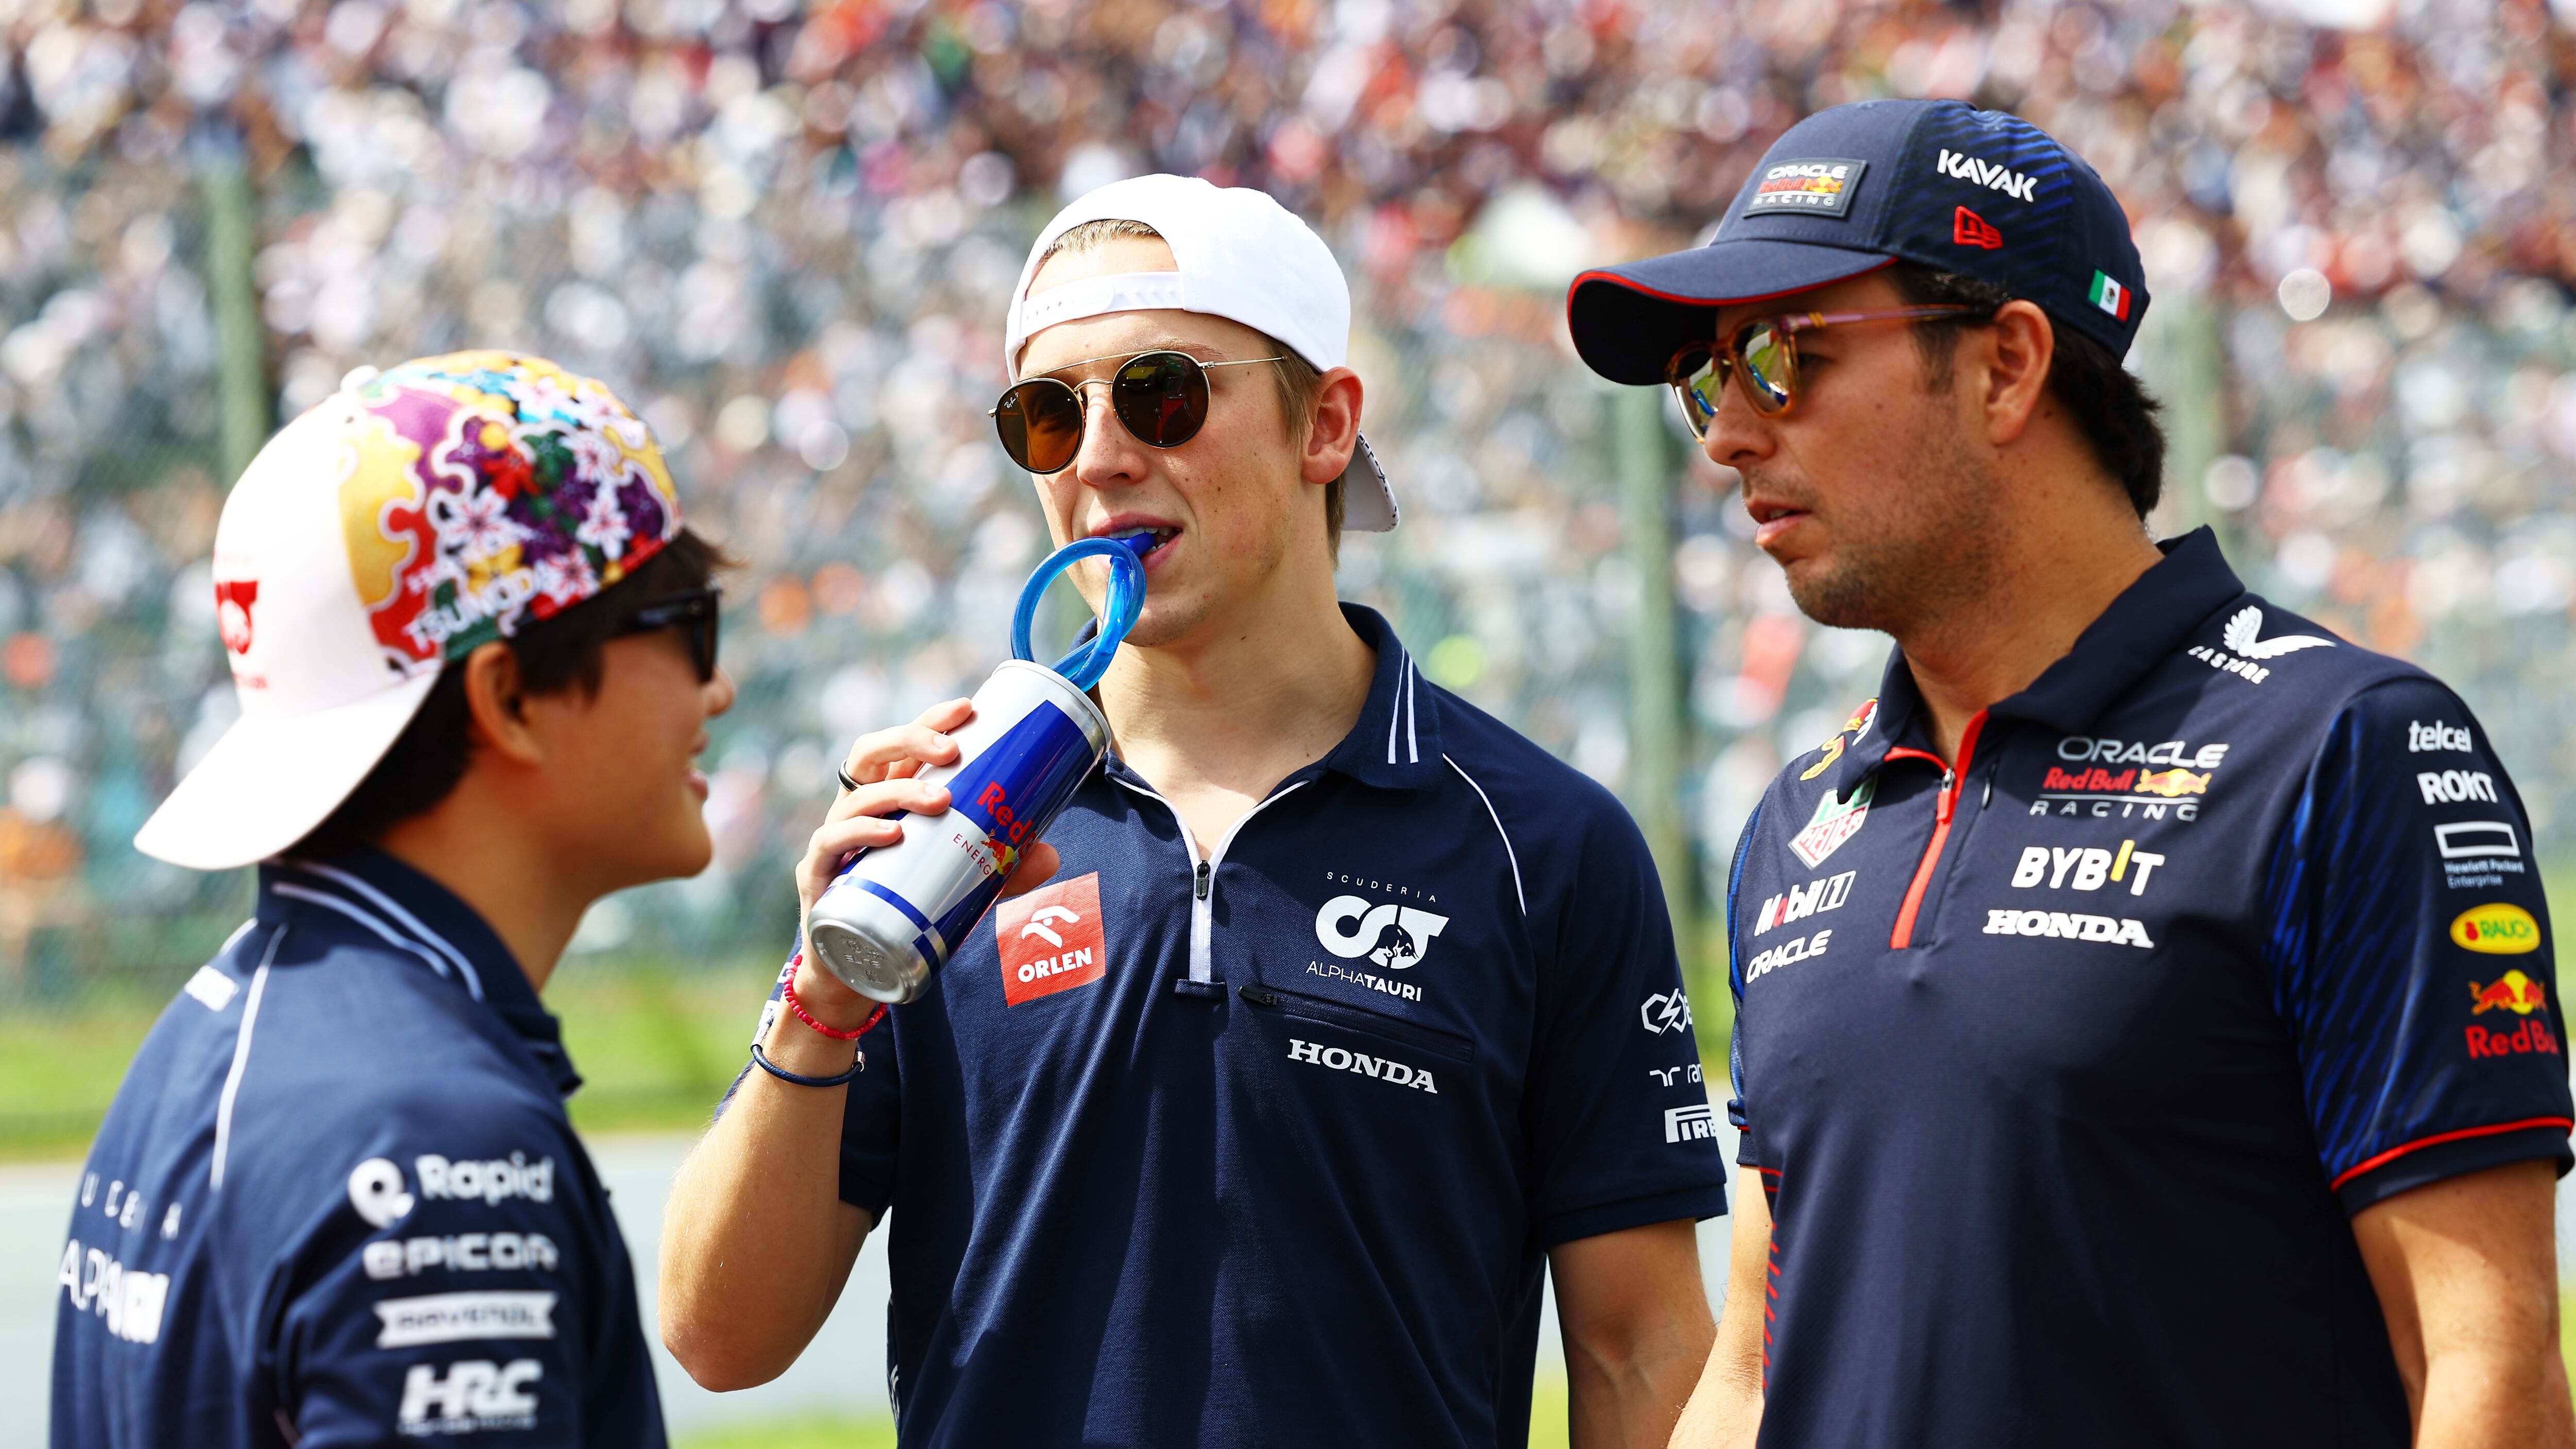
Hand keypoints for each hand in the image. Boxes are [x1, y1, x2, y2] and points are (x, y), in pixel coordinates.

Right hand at [793, 696, 1061, 930]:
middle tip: (954, 750)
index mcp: (888, 795)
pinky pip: (830, 842)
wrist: (855, 962)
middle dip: (911, 740)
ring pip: (857, 797)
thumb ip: (1003, 869)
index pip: (904, 745)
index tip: (968, 708)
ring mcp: (833, 837)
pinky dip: (860, 833)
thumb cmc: (906, 903)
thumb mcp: (962, 881)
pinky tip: (892, 834)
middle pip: (872, 753)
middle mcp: (857, 807)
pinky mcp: (818, 873)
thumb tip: (1051, 854)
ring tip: (940, 800)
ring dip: (898, 791)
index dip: (931, 721)